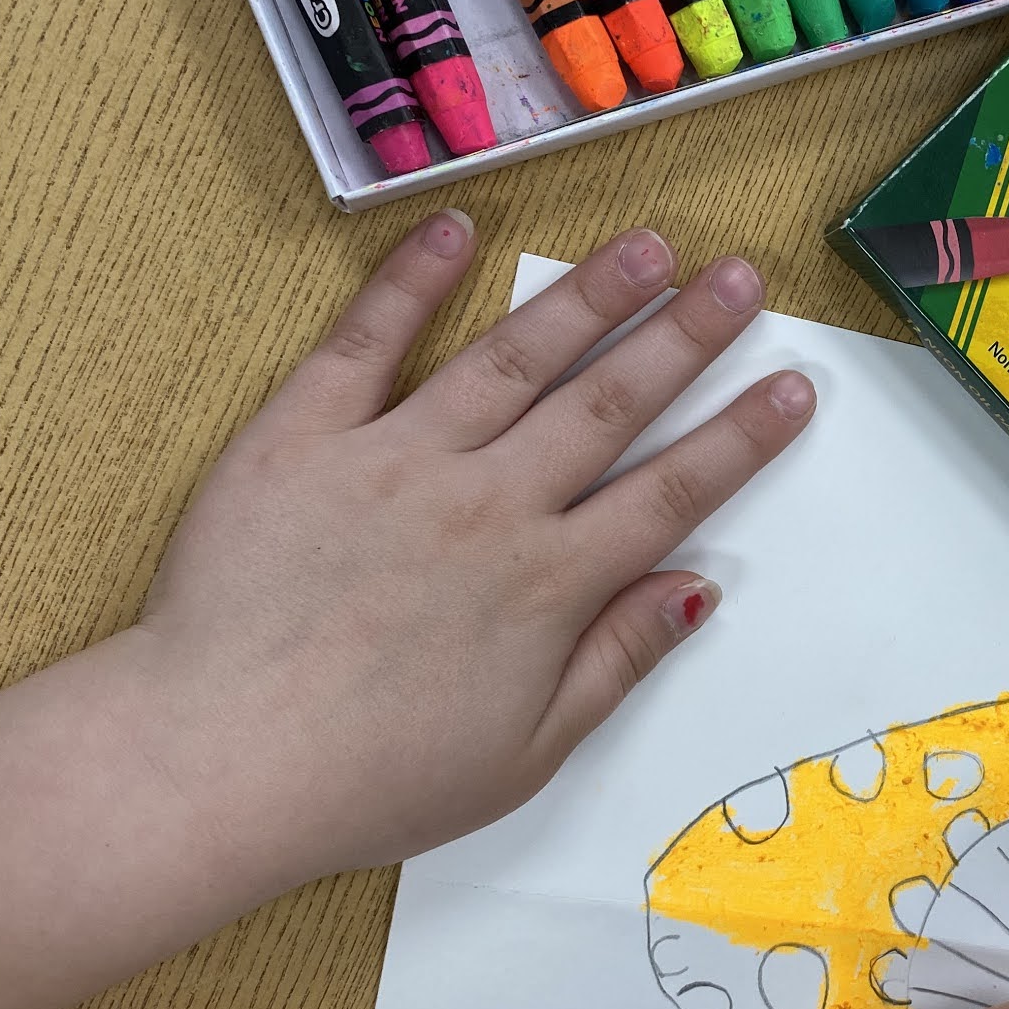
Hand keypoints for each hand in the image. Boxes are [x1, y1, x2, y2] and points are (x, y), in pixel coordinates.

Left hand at [129, 208, 812, 887]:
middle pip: (609, 404)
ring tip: (647, 246)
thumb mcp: (525, 754)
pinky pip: (367, 343)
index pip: (672, 493)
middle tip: (742, 277)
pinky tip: (456, 230)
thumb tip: (697, 588)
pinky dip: (411, 282)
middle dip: (686, 336)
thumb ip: (616, 660)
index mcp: (548, 584)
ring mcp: (397, 459)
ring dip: (588, 297)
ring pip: (514, 358)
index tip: (793, 386)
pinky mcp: (304, 437)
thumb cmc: (371, 779)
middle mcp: (489, 504)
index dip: (741, 437)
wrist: (214, 762)